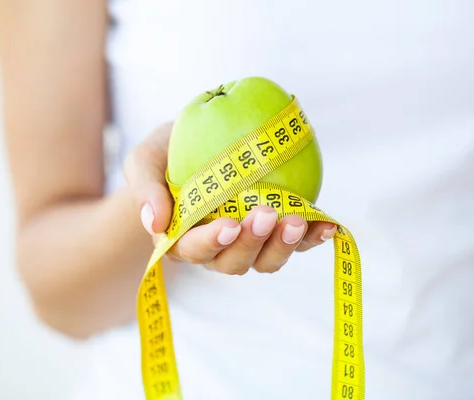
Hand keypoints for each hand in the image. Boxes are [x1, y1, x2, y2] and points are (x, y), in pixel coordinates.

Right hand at [124, 123, 336, 274]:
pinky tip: (329, 226)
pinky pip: (294, 243)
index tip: (230, 224)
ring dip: (284, 246)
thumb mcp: (144, 160)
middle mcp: (216, 248)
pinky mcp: (274, 231)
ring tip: (299, 221)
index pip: (193, 249)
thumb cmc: (165, 156)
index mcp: (180, 238)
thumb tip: (155, 222)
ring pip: (266, 260)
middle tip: (266, 215)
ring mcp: (248, 242)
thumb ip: (144, 188)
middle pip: (234, 262)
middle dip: (252, 244)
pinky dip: (312, 237)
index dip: (212, 242)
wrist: (195, 144)